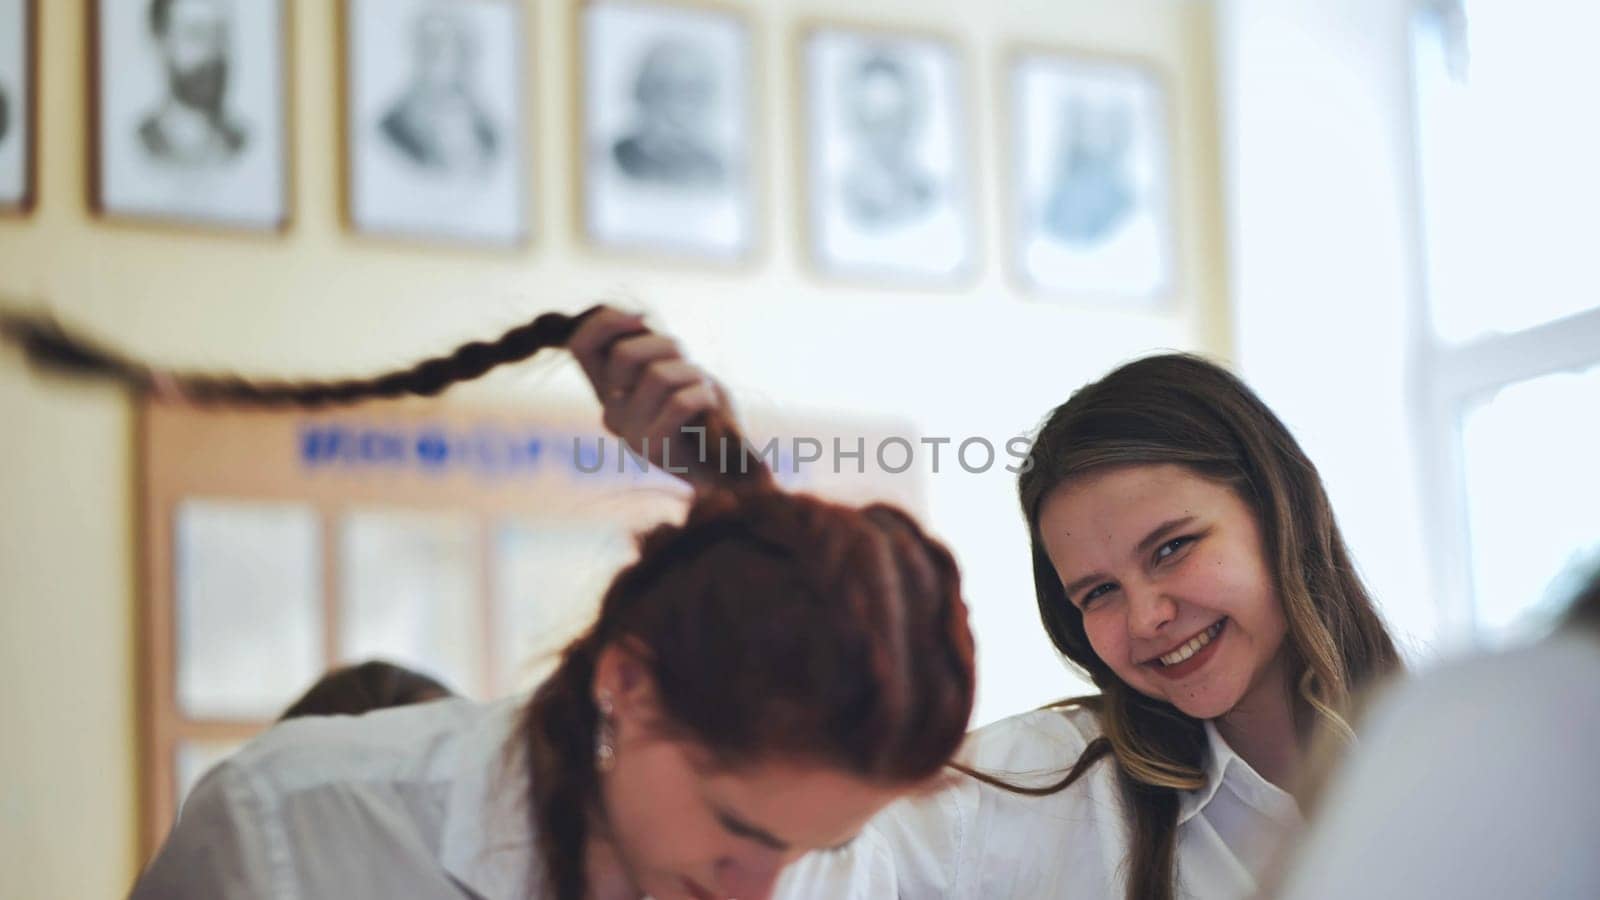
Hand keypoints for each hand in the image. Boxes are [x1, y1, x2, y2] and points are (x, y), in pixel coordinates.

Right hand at [568, 307, 734, 485]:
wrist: (727, 465)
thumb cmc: (703, 408)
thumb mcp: (675, 365)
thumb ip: (650, 345)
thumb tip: (637, 317)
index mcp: (608, 389)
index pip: (580, 345)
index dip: (606, 321)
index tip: (642, 319)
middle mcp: (610, 411)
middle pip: (625, 354)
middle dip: (668, 346)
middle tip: (688, 366)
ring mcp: (628, 432)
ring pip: (658, 375)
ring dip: (692, 373)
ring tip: (702, 390)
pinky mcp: (652, 450)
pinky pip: (679, 402)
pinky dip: (704, 395)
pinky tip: (710, 409)